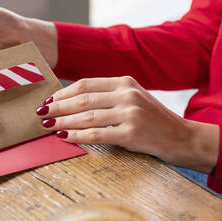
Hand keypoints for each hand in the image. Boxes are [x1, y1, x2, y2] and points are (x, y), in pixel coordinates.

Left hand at [36, 76, 218, 172]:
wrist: (182, 138)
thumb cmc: (152, 119)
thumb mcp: (132, 98)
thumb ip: (107, 96)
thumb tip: (71, 102)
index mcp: (124, 82)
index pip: (85, 85)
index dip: (63, 93)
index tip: (48, 101)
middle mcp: (126, 94)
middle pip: (82, 100)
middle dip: (57, 107)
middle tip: (40, 114)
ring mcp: (130, 113)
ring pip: (86, 117)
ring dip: (62, 122)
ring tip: (47, 126)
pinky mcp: (131, 133)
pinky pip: (95, 134)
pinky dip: (76, 136)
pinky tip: (64, 137)